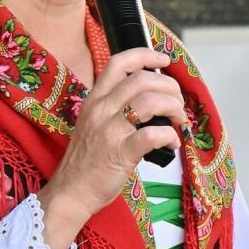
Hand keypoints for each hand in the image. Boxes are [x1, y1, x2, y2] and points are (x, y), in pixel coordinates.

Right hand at [38, 48, 185, 248]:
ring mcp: (109, 131)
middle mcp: (100, 110)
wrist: (70, 193)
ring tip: (178, 120)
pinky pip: (152, 135)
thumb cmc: (86, 162)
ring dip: (173, 108)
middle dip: (169, 87)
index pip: (119, 63)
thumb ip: (116, 108)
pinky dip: (169, 135)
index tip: (164, 60)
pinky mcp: (120, 153)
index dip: (145, 55)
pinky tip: (172, 142)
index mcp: (95, 100)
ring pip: (149, 102)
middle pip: (142, 80)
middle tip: (177, 103)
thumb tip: (152, 100)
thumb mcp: (94, 124)